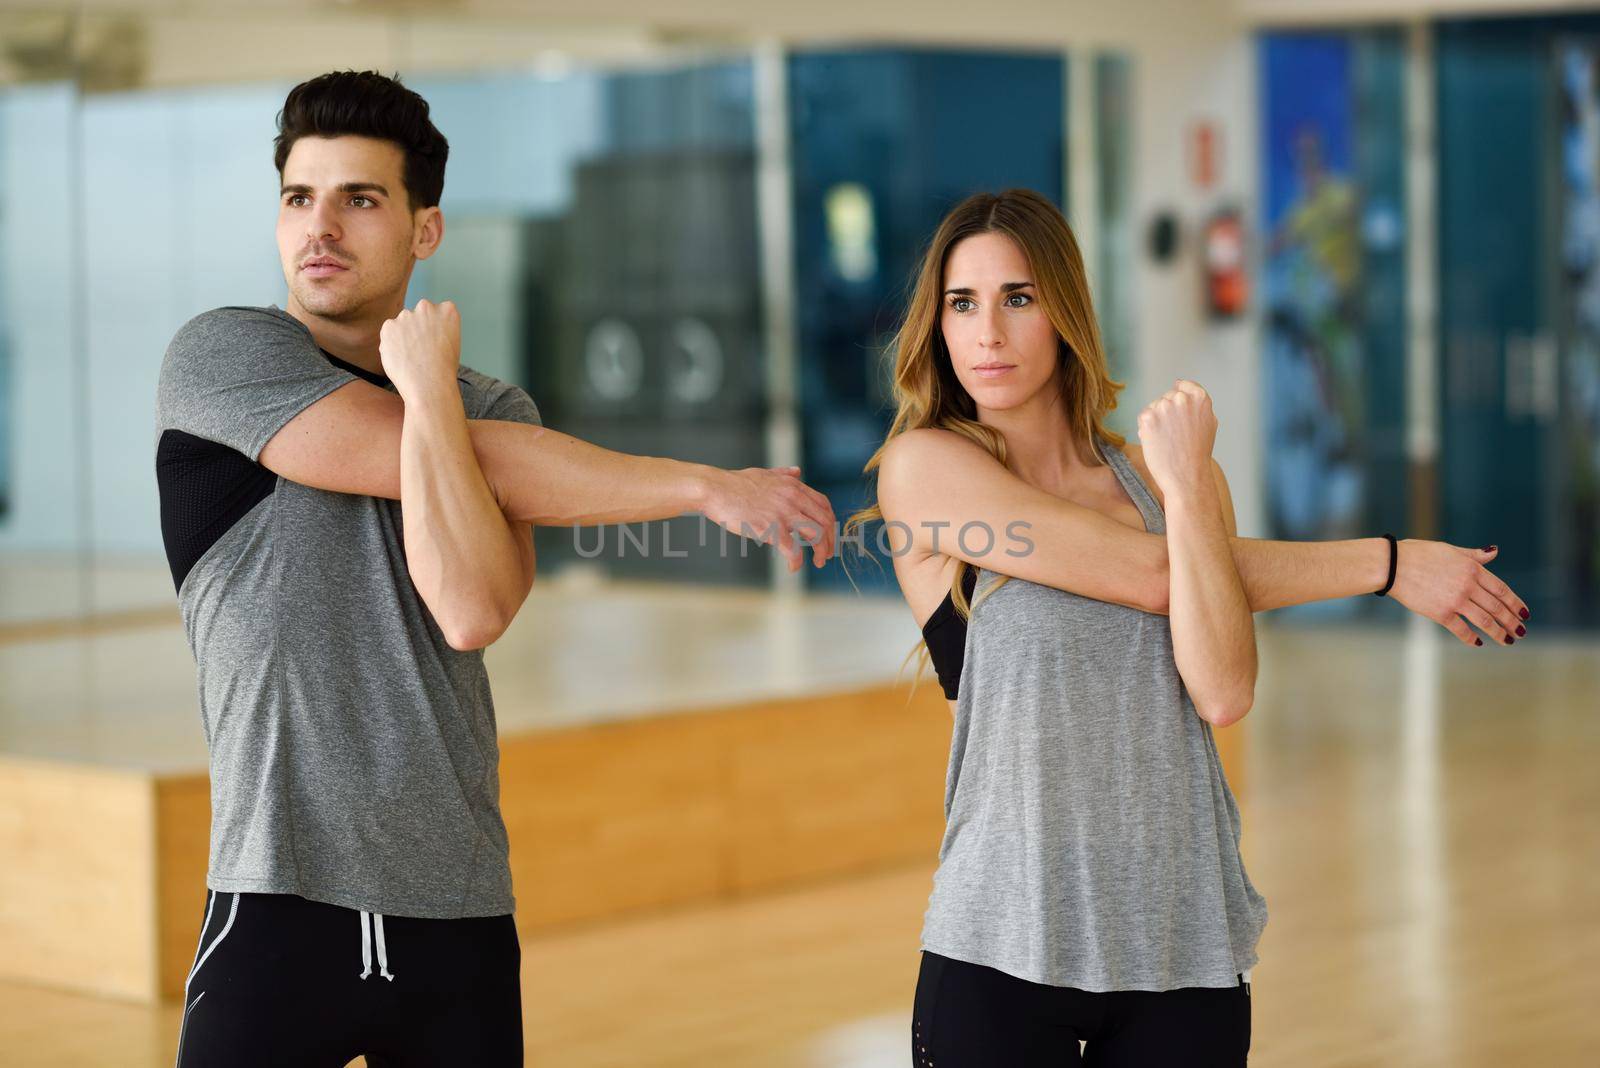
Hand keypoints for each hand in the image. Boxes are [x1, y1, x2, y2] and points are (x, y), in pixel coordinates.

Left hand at [379, 299, 460, 400]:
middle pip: (418, 314)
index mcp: (448, 310)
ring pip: (402, 324)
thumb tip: (421, 329)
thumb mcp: (452, 342)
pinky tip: (401, 358)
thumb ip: (438, 328)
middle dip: (418, 328)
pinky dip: (391, 344)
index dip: (435, 329)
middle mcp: (426, 307)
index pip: (438, 311)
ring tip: (411, 357)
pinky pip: (388, 333)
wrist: (429, 384)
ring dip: (403, 336)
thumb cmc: (444, 369)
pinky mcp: (388, 326)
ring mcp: (406, 315)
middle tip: (422, 350)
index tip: (436, 341)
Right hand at [702, 466, 836, 571]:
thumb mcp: (765, 473)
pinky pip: (792, 549)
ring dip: (821, 552)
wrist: (714, 489)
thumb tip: (797, 471)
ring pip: (816, 535)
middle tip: (827, 554)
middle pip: (825, 521)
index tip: (828, 535)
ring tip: (817, 562)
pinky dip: (797, 562)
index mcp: (793, 486)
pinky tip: (793, 568)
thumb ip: (784, 474)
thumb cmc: (735, 483)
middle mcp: (792, 498)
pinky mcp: (769, 528)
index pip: (824, 505)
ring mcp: (782, 513)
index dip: (830, 522)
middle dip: (831, 540)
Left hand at [1137, 379, 1216, 499]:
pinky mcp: (1148, 417)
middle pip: (1167, 397)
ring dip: (1156, 421)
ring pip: (1154, 408)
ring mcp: (1164, 407)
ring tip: (1168, 440)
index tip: (1179, 412)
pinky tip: (1157, 442)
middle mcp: (1181, 398)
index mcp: (1200, 397)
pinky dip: (1147, 429)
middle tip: (1175, 435)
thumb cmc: (1198, 454)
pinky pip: (1143, 418)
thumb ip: (1197, 404)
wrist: (1186, 476)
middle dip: (1168, 412)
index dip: (1179, 397)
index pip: (1183, 385)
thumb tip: (1181, 385)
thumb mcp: (1208, 423)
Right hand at [1389, 542, 1529, 646]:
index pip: (1502, 590)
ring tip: (1508, 640)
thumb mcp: (1450, 550)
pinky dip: (1471, 637)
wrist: (1392, 565)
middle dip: (1512, 622)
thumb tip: (1494, 551)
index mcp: (1472, 569)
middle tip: (1521, 631)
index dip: (1516, 604)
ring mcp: (1455, 601)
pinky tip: (1478, 642)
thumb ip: (1474, 555)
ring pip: (1484, 621)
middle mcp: (1468, 586)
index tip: (1525, 614)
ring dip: (1499, 633)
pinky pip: (1461, 629)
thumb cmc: (1419, 554)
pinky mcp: (1440, 613)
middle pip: (1497, 608)